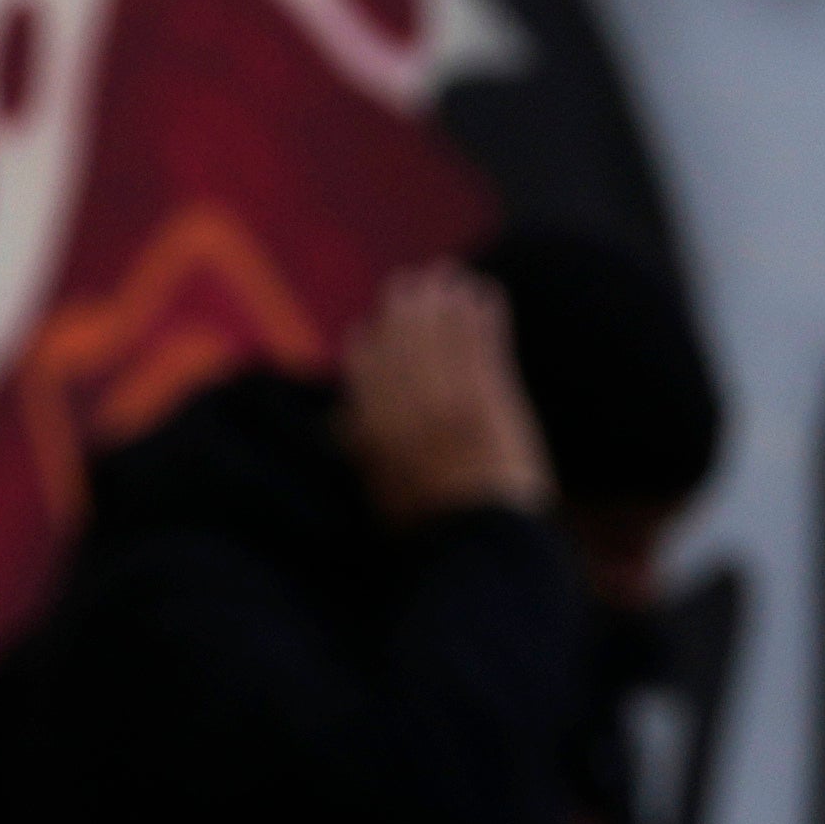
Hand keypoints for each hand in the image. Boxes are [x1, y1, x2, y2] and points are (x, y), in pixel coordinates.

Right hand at [345, 265, 548, 523]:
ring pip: (439, 336)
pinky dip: (482, 315)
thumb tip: (339, 420)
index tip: (368, 329)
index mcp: (371, 434)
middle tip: (412, 280)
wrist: (478, 548)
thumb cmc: (431, 531)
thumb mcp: (377, 493)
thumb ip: (361, 449)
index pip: (363, 372)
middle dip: (406, 307)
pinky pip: (481, 343)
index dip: (368, 346)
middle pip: (400, 343)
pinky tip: (486, 294)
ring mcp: (444, 403)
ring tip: (450, 275)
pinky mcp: (486, 400)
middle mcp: (402, 412)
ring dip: (444, 300)